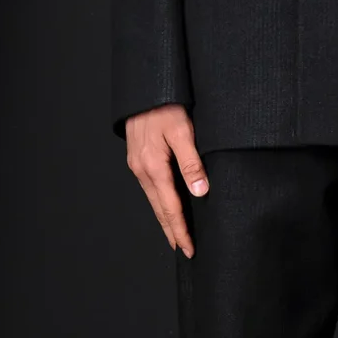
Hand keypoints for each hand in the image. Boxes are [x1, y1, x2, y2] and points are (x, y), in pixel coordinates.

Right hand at [124, 103, 208, 254]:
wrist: (144, 88)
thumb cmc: (165, 106)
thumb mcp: (183, 131)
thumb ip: (191, 162)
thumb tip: (199, 191)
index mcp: (153, 167)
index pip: (170, 208)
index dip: (180, 230)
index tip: (189, 248)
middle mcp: (142, 170)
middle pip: (159, 209)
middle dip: (172, 231)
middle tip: (184, 250)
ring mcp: (137, 165)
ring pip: (153, 200)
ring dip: (165, 219)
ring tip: (176, 234)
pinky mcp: (138, 158)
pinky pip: (151, 188)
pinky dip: (160, 202)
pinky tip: (166, 206)